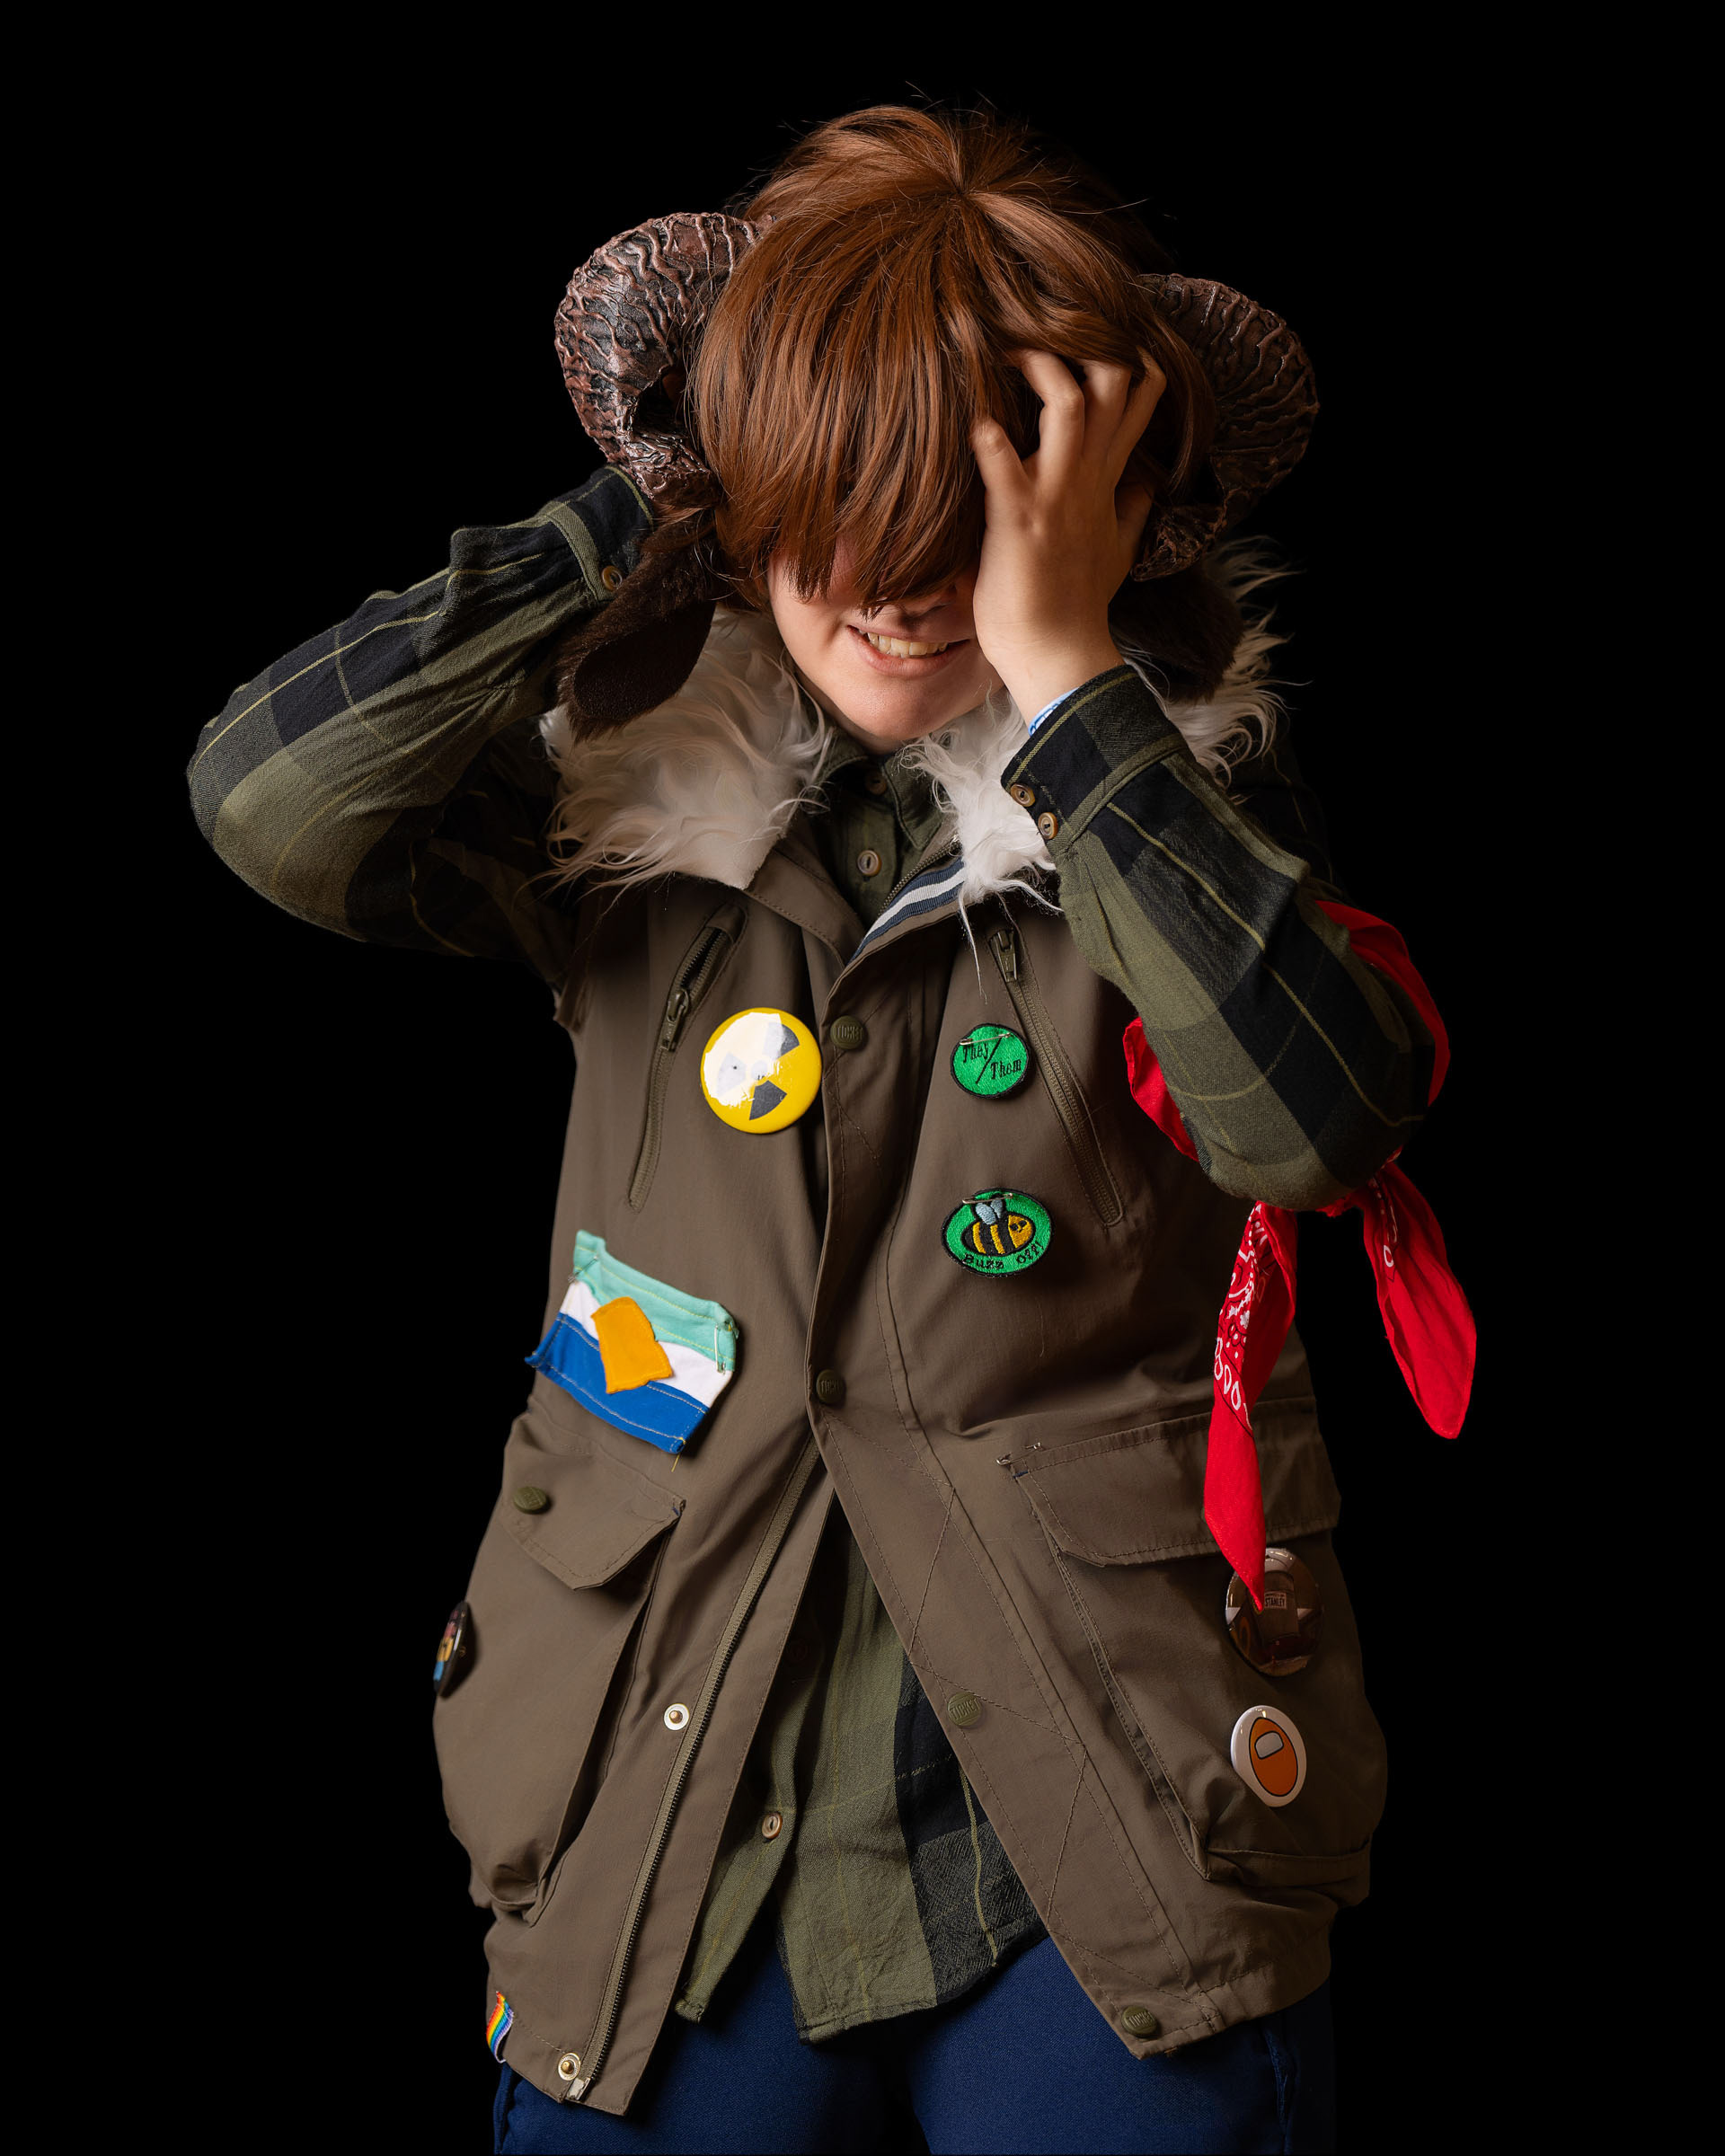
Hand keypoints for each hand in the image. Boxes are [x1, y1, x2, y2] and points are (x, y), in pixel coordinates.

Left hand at [970, 352, 1163, 720]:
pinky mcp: (1019, 524)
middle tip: (1039, 327)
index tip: (1087, 330)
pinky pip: (1004, 471)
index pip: (1136, 397)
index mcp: (1105, 481)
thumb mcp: (1118, 552)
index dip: (1123, 351)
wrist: (1061, 658)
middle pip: (1113, 384)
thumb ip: (1131, 510)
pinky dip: (987, 443)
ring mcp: (1055, 498)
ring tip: (1006, 353)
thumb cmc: (1078, 607)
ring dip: (1041, 372)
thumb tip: (1146, 482)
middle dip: (1086, 342)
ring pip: (1069, 408)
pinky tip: (971, 422)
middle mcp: (1086, 479)